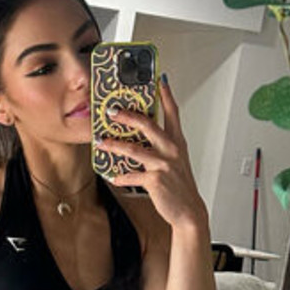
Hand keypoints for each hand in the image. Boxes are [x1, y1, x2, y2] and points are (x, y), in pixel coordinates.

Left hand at [97, 74, 206, 229]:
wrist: (188, 210)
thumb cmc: (179, 184)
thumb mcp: (176, 159)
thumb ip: (162, 144)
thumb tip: (142, 133)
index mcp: (177, 142)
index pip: (172, 112)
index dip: (166, 94)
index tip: (159, 79)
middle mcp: (171, 150)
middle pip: (148, 125)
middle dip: (128, 115)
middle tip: (112, 110)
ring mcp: (163, 164)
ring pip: (134, 149)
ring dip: (114, 145)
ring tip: (101, 141)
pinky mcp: (155, 180)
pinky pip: (132, 175)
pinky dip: (121, 176)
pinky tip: (112, 176)